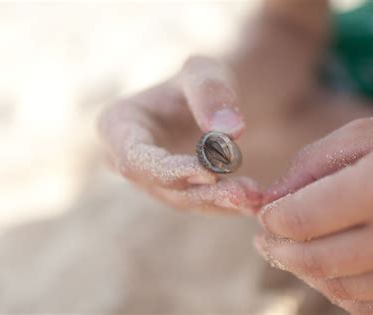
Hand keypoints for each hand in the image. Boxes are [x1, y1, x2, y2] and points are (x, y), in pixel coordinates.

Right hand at [98, 56, 260, 213]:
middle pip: (160, 186)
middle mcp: (128, 158)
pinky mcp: (175, 192)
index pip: (135, 159)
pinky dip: (226, 204)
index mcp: (118, 125)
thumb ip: (211, 92)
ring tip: (254, 196)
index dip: (169, 170)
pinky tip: (253, 202)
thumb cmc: (201, 82)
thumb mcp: (206, 72)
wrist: (215, 103)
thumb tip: (230, 131)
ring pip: (182, 200)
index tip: (209, 172)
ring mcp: (151, 179)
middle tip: (244, 192)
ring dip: (219, 201)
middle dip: (202, 192)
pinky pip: (199, 204)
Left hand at [255, 117, 372, 313]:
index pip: (301, 218)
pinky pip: (371, 309)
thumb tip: (270, 199)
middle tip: (265, 239)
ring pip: (339, 289)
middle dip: (277, 250)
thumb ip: (314, 163)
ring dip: (305, 271)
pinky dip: (340, 290)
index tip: (265, 214)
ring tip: (295, 251)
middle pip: (314, 260)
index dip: (271, 220)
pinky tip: (332, 269)